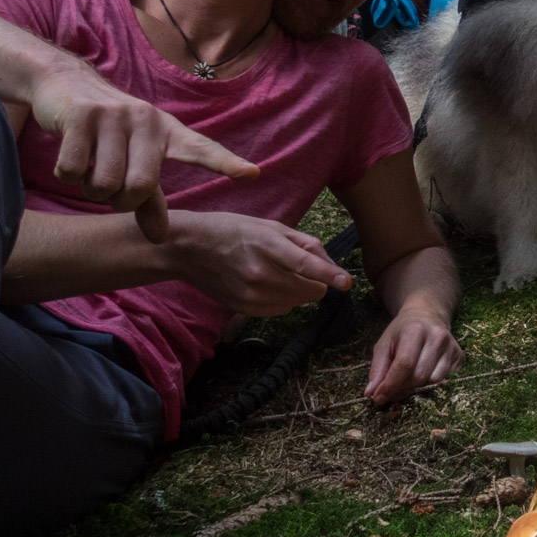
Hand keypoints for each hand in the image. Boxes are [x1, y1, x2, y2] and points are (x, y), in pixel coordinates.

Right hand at [31, 60, 257, 241]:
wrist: (65, 86)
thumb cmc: (109, 133)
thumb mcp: (135, 160)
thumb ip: (150, 200)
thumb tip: (159, 239)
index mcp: (168, 132)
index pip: (202, 149)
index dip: (226, 163)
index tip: (252, 174)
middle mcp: (146, 120)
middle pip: (138, 189)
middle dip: (119, 201)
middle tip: (111, 185)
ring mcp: (113, 116)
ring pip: (103, 184)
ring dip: (90, 187)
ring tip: (90, 165)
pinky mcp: (81, 116)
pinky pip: (72, 171)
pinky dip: (67, 174)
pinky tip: (71, 154)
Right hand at [165, 211, 352, 315]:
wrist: (190, 249)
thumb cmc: (233, 231)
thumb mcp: (269, 226)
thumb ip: (304, 243)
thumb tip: (330, 263)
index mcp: (266, 244)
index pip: (304, 264)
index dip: (329, 274)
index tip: (346, 283)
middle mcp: (259, 272)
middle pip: (308, 288)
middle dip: (316, 281)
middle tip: (303, 267)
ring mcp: (250, 294)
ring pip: (298, 302)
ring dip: (300, 291)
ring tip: (278, 272)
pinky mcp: (244, 308)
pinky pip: (281, 310)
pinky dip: (284, 300)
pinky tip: (268, 284)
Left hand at [365, 308, 463, 405]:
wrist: (427, 315)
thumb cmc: (402, 331)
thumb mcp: (384, 344)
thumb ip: (378, 368)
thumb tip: (371, 393)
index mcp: (415, 330)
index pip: (404, 365)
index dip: (390, 385)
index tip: (378, 398)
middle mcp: (437, 337)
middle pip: (419, 376)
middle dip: (402, 389)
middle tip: (391, 391)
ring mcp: (451, 347)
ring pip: (434, 381)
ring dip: (417, 388)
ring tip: (407, 382)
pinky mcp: (460, 356)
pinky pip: (445, 380)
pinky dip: (431, 383)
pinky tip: (424, 374)